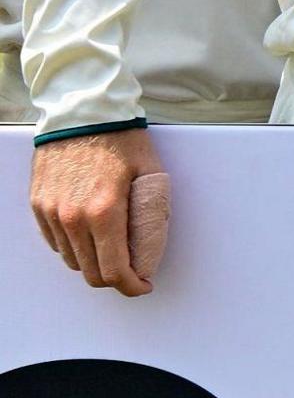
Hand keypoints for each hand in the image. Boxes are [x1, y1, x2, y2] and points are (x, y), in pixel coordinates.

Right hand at [31, 127, 163, 295]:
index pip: (114, 270)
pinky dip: (74, 246)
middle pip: (90, 272)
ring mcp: (51, 213)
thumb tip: (149, 246)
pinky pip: (55, 241)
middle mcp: (72, 218)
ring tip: (113, 249)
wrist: (81, 112)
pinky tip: (90, 233)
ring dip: (93, 262)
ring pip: (71, 260)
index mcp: (105, 212)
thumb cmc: (121, 139)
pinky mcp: (38, 205)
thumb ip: (151, 213)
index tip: (143, 285)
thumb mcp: (150, 173)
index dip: (132, 286)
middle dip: (114, 279)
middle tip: (132, 271)